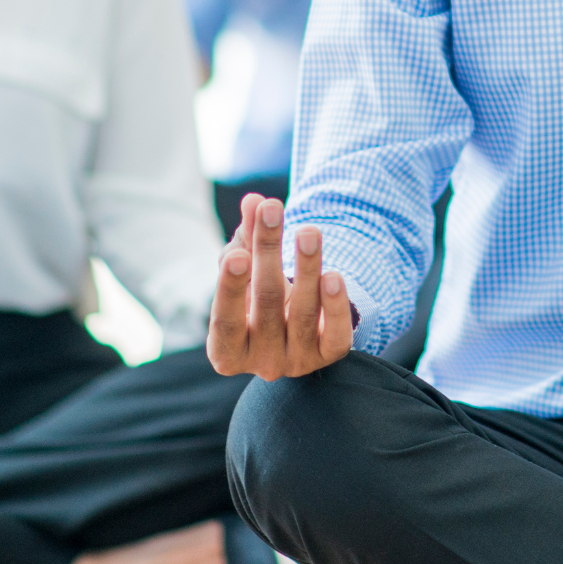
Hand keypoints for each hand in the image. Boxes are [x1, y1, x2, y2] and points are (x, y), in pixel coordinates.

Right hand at [207, 194, 352, 378]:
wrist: (294, 324)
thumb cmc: (258, 293)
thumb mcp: (247, 267)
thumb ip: (247, 237)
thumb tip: (253, 201)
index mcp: (227, 350)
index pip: (226, 320)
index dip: (231, 288)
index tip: (237, 255)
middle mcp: (261, 362)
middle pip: (267, 303)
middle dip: (269, 252)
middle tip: (271, 210)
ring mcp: (297, 362)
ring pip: (304, 314)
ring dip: (307, 267)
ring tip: (308, 231)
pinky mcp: (327, 356)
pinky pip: (336, 336)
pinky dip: (335, 306)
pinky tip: (333, 275)